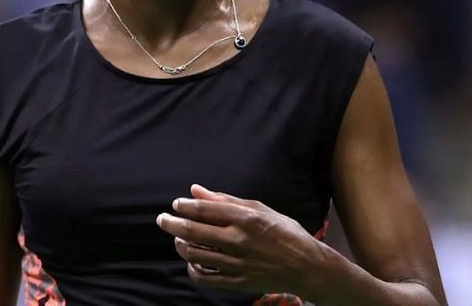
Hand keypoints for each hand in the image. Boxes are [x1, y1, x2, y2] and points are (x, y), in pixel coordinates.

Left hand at [154, 184, 328, 296]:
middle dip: (170, 223)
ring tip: (178, 239)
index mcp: (244, 219)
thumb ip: (225, 200)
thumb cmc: (285, 233)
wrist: (309, 267)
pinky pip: (204, 278)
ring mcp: (237, 263)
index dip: (183, 206)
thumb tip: (195, 190)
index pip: (202, 210)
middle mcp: (238, 240)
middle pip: (192, 231)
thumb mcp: (260, 209)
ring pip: (193, 254)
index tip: (177, 204)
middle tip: (162, 219)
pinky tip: (192, 262)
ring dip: (180, 245)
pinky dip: (192, 269)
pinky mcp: (238, 283)